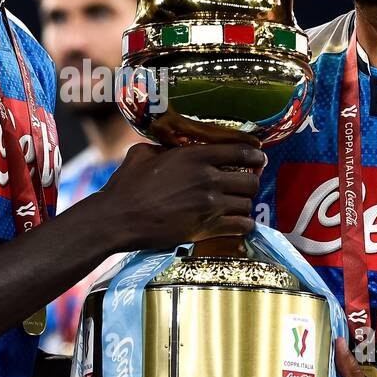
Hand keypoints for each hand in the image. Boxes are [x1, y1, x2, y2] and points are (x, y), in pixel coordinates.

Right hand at [93, 141, 263, 250]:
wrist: (118, 218)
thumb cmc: (126, 185)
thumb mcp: (143, 153)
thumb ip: (166, 148)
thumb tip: (173, 147)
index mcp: (195, 155)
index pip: (241, 151)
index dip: (255, 155)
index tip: (259, 158)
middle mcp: (207, 178)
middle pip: (251, 180)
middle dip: (251, 182)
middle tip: (245, 185)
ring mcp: (209, 205)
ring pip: (247, 203)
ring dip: (244, 204)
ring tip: (237, 205)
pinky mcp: (206, 228)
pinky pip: (241, 226)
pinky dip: (243, 224)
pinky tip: (237, 223)